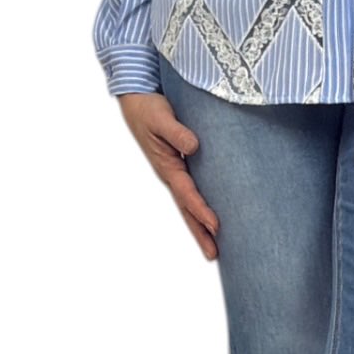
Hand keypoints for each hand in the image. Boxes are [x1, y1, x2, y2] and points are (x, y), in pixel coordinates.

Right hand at [118, 92, 220, 259]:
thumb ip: (177, 132)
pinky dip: (200, 206)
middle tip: (214, 254)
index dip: (201, 210)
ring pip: (189, 203)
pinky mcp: (180, 164)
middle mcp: (171, 173)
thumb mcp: (161, 117)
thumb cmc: (148, 108)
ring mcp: (175, 171)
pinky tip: (211, 216)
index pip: (187, 193)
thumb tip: (194, 146)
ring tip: (215, 247)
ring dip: (200, 224)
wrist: (137, 98)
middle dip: (200, 231)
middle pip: (187, 208)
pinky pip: (193, 190)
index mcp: (166, 165)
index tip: (216, 226)